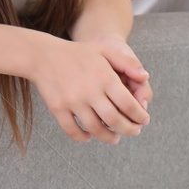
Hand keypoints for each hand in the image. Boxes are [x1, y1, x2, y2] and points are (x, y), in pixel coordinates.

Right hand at [28, 35, 149, 143]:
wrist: (43, 55)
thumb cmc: (77, 53)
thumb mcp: (104, 51)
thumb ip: (127, 63)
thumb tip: (145, 77)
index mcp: (104, 78)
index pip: (129, 105)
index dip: (140, 116)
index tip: (143, 120)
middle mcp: (90, 92)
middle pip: (115, 121)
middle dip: (129, 130)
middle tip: (134, 131)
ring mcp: (73, 102)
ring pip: (96, 129)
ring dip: (109, 138)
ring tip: (115, 138)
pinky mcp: (58, 109)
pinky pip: (73, 131)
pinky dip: (83, 138)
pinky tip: (89, 136)